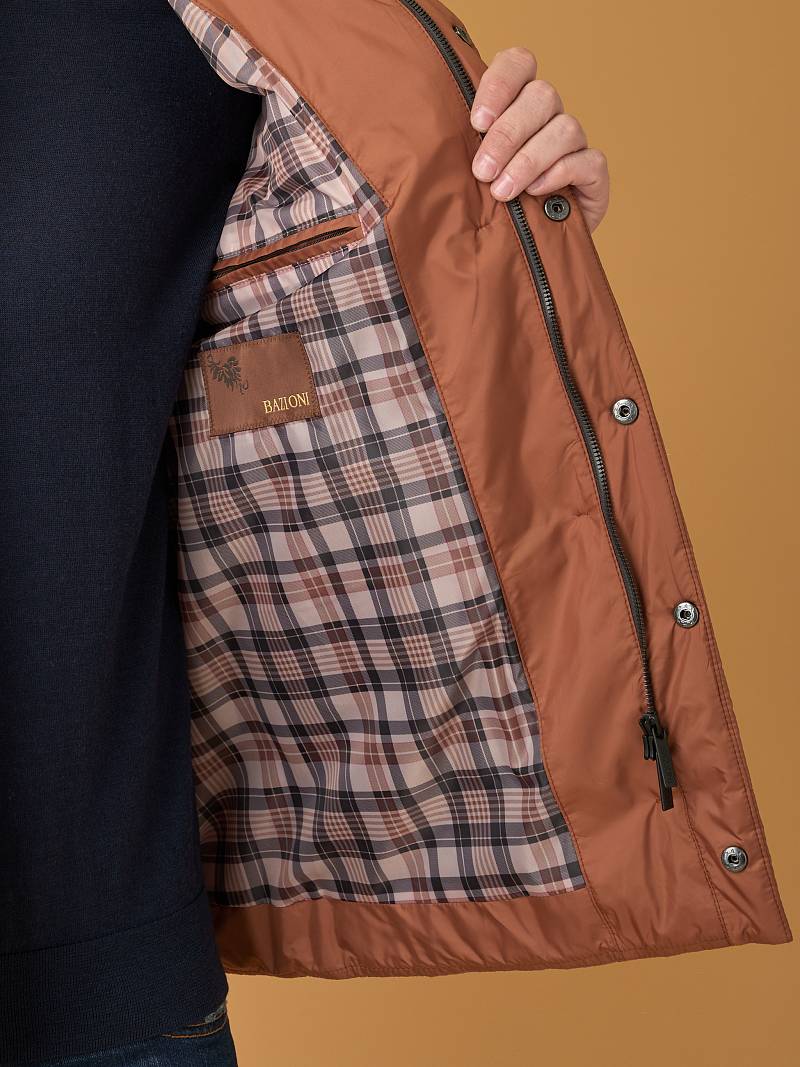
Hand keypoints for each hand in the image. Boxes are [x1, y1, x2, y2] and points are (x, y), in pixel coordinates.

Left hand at [470, 47, 608, 231]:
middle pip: (542, 96)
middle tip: (483, 171)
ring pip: (565, 128)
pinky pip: (587, 160)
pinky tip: (536, 193)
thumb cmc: (487, 206)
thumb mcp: (466, 175)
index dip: (500, 84)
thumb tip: (433, 143)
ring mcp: (573, 143)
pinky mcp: (592, 174)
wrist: (521, 247)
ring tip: (502, 192)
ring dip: (529, 160)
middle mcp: (548, 116)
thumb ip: (459, 152)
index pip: (519, 63)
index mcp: (517, 103)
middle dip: (507, 135)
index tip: (477, 122)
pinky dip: (560, 173)